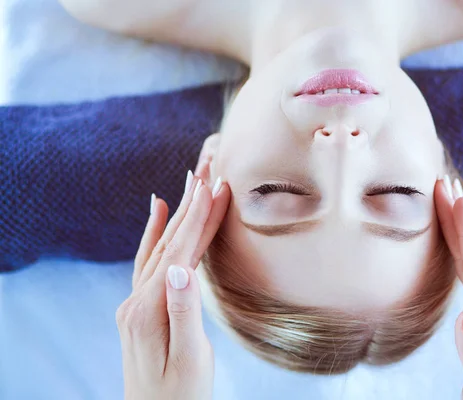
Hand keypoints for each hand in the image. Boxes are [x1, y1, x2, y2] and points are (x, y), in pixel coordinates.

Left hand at [116, 170, 229, 399]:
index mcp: (151, 311)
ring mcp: (134, 302)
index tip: (217, 185)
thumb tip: (181, 268)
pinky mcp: (139, 307)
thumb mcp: (190, 360)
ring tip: (191, 180)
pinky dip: (155, 232)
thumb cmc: (181, 396)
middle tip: (208, 166)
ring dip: (178, 212)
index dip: (200, 218)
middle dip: (191, 202)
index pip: (180, 252)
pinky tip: (159, 211)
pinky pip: (147, 260)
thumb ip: (183, 313)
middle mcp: (137, 300)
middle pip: (168, 241)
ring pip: (159, 246)